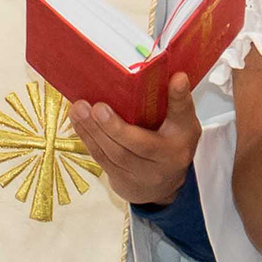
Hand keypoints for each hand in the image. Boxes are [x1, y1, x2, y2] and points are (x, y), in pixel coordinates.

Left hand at [67, 74, 199, 205]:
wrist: (163, 186)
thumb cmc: (170, 146)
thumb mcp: (181, 123)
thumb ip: (176, 102)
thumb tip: (176, 75)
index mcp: (182, 138)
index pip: (183, 115)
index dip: (179, 97)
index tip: (178, 78)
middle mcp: (165, 159)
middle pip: (139, 145)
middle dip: (114, 126)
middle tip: (97, 107)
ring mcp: (142, 174)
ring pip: (114, 154)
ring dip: (93, 131)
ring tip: (79, 109)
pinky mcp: (122, 181)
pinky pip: (102, 159)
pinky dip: (88, 139)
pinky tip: (78, 122)